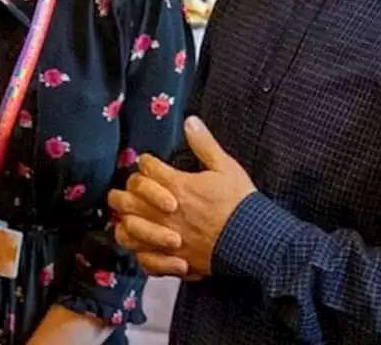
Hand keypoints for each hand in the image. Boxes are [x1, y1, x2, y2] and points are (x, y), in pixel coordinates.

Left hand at [108, 116, 255, 278]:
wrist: (255, 241)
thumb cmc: (239, 204)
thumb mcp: (225, 167)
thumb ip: (204, 144)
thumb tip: (190, 121)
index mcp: (175, 187)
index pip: (144, 168)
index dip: (145, 162)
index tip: (149, 162)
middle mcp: (163, 213)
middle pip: (125, 199)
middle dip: (125, 190)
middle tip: (131, 189)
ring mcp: (164, 238)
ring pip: (127, 230)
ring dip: (126, 221)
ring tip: (130, 216)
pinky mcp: (171, 259)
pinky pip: (143, 259)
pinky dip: (140, 252)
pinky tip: (143, 245)